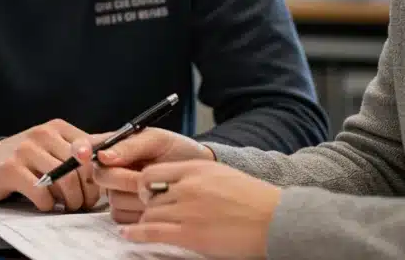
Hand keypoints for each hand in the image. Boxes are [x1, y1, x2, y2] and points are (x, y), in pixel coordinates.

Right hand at [0, 119, 98, 211]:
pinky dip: (48, 205)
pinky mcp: (12, 169)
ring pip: (64, 181)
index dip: (99, 174)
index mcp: (58, 127)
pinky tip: (45, 203)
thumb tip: (116, 144)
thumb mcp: (55, 146)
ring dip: (70, 201)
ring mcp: (26, 150)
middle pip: (81, 168)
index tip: (97, 188)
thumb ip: (83, 146)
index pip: (92, 150)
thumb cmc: (27, 158)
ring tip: (67, 206)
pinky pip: (42, 193)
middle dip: (87, 192)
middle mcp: (43, 134)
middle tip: (83, 203)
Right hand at [70, 128, 211, 223]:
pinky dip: (140, 210)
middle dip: (122, 177)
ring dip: (136, 195)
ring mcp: (116, 191)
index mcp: (113, 146)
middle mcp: (110, 169)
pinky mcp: (126, 211)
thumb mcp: (157, 140)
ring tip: (157, 186)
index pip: (85, 147)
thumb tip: (103, 155)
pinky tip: (154, 201)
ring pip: (112, 198)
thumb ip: (130, 146)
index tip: (85, 155)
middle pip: (98, 176)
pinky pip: (122, 215)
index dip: (80, 151)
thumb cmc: (178, 150)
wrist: (197, 170)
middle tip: (144, 174)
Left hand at [119, 160, 279, 258]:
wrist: (275, 219)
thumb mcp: (221, 175)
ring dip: (144, 220)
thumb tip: (173, 184)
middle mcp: (188, 186)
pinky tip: (129, 235)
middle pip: (148, 193)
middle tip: (145, 211)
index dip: (143, 183)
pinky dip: (137, 234)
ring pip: (149, 213)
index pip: (152, 170)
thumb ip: (195, 177)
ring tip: (139, 226)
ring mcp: (187, 210)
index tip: (144, 192)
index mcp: (196, 168)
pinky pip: (152, 232)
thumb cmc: (254, 200)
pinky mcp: (190, 234)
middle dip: (145, 204)